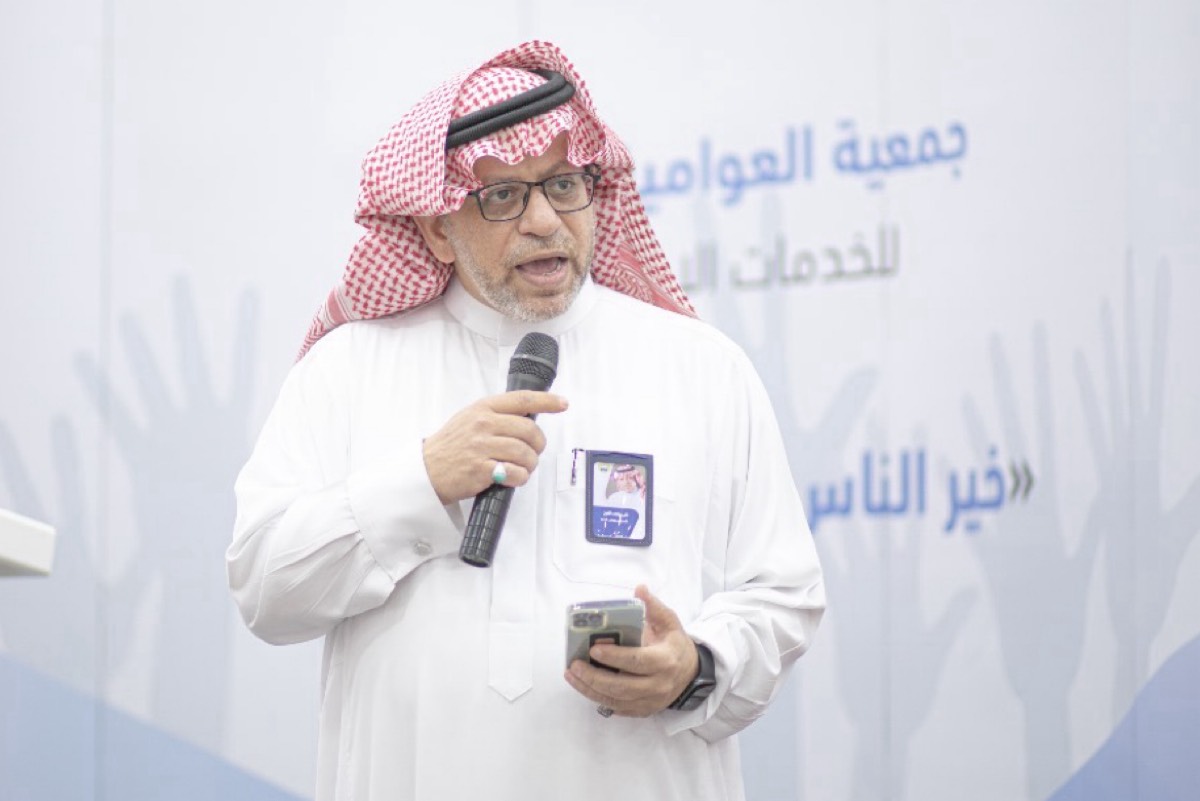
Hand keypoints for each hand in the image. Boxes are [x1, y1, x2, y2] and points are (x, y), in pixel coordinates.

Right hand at [422, 390, 568, 503]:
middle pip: (529, 430)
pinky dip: (520, 478)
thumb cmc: (451, 445)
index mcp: (483, 408)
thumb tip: (527, 417)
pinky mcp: (482, 469)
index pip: (521, 400)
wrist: (427, 470)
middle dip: (538, 444)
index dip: (546, 401)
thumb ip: (496, 414)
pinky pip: (515, 473)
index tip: (563, 403)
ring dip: (530, 464)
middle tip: (534, 452)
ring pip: (525, 453)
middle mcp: (483, 424)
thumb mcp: (469, 418)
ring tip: (522, 468)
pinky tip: (513, 478)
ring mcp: (482, 446)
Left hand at [564, 585, 699, 716]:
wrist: (691, 674)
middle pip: (622, 686)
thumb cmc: (675, 645)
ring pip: (615, 700)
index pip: (637, 661)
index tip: (594, 649)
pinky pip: (616, 708)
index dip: (614, 657)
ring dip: (590, 689)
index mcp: (665, 661)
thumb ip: (653, 607)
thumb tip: (640, 588)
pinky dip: (597, 698)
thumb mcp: (670, 623)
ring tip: (571, 675)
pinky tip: (583, 686)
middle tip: (574, 665)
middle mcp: (658, 685)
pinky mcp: (642, 710)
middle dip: (594, 677)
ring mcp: (650, 701)